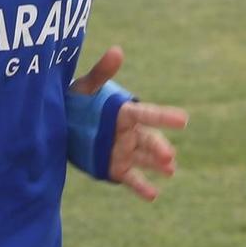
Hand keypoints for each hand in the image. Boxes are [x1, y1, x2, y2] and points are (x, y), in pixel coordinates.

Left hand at [72, 45, 185, 201]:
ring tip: (170, 170)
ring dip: (157, 164)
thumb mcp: (86, 87)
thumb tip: (117, 50)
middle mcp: (130, 133)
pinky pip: (131, 178)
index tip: (184, 119)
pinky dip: (142, 187)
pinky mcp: (115, 168)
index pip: (147, 114)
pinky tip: (153, 195)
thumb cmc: (77, 101)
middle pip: (148, 140)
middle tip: (168, 155)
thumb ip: (101, 72)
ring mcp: (124, 151)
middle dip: (159, 147)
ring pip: (145, 158)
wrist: (61, 124)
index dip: (164, 117)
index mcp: (125, 113)